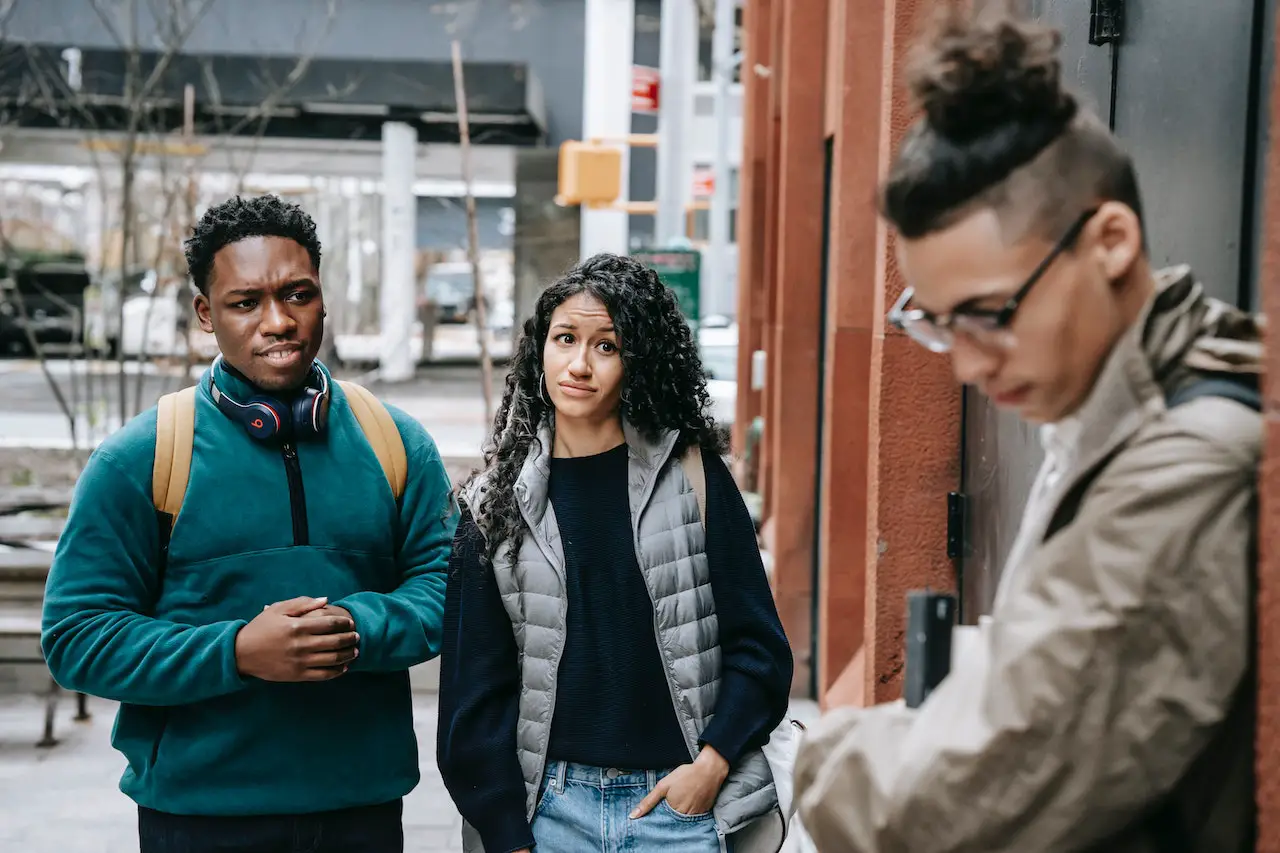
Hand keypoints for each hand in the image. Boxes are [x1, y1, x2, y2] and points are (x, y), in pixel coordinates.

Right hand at [234, 596, 359, 681]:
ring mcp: (300, 661)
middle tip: (357, 636)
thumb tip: (326, 600)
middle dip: (350, 638)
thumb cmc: (261, 628)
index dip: (344, 623)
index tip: (350, 623)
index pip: (330, 623)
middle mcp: (301, 644)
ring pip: (332, 659)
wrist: (241, 653)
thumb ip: (303, 603)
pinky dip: (337, 671)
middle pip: (335, 641)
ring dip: (348, 655)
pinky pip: (323, 675)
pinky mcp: (297, 675)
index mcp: (297, 626)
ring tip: (355, 650)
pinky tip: (344, 667)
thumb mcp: (278, 609)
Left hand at [630, 746, 729, 818]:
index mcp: (673, 811)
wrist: (709, 770)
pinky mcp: (704, 812)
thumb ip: (648, 801)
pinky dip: (690, 811)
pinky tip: (690, 801)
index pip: (662, 821)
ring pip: (684, 820)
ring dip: (680, 813)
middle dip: (669, 815)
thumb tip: (633, 816)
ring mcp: (696, 816)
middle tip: (672, 800)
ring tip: (681, 800)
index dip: (658, 816)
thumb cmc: (686, 775)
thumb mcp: (663, 785)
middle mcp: (685, 817)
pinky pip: (694, 817)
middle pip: (673, 821)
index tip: (658, 809)